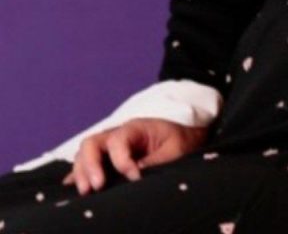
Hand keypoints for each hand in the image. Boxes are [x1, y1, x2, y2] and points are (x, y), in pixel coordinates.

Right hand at [62, 118, 208, 194]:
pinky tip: (70, 186)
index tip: (134, 177)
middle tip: (96, 187)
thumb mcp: (174, 149)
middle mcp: (117, 135)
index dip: (122, 161)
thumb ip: (155, 161)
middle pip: (92, 144)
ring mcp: (109, 147)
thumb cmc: (179, 141)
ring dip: (81, 172)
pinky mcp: (107, 159)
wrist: (184, 138)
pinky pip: (86, 164)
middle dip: (90, 165)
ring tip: (86, 192)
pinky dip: (77, 174)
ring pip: (85, 154)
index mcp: (135, 128)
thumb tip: (134, 176)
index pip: (117, 141)